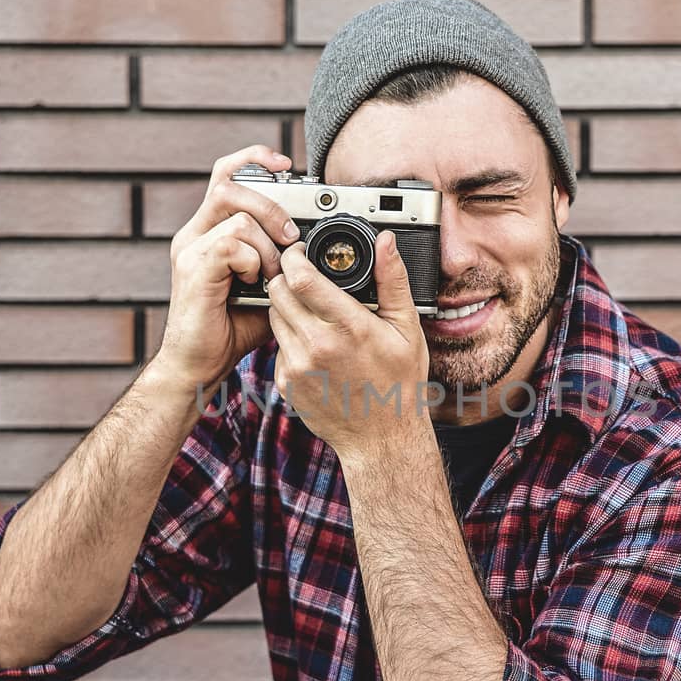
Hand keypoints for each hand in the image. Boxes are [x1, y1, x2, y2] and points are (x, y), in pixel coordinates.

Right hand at [154, 143, 301, 400]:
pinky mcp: (193, 269)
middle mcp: (195, 233)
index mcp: (210, 231)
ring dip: (267, 240)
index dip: (254, 159)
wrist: (199, 366)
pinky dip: (254, 260)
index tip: (285, 163)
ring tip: (274, 272)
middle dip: (271, 203)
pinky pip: (230, 243)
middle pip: (230, 184)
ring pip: (236, 213)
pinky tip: (256, 283)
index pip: (226, 174)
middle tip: (291, 236)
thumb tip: (320, 253)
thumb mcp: (270, 289)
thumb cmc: (232, 330)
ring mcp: (190, 249)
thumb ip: (285, 264)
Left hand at [265, 229, 430, 459]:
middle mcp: (317, 346)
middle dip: (286, 277)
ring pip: (273, 316)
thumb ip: (392, 281)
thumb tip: (385, 242)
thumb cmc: (399, 383)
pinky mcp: (286, 383)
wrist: (381, 438)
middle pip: (278, 292)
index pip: (302, 278)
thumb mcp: (406, 329)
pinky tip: (313, 345)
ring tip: (311, 311)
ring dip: (286, 306)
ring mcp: (297, 367)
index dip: (295, 257)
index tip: (300, 251)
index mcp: (348, 327)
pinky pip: (277, 347)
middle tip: (302, 276)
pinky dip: (290, 338)